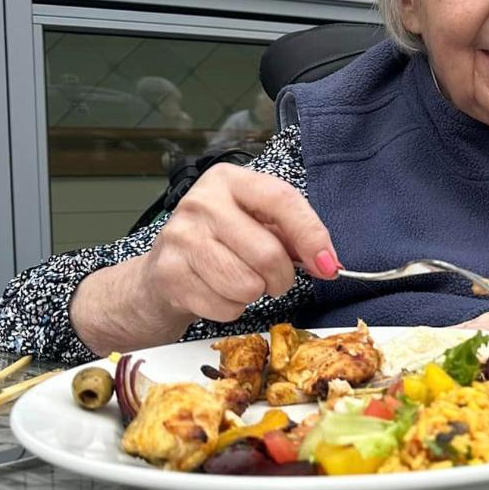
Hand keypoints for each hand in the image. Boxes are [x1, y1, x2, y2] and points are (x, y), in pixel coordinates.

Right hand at [140, 164, 336, 322]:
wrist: (160, 275)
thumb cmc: (218, 246)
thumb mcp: (255, 225)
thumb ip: (293, 236)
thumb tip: (328, 263)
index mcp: (229, 181)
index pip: (281, 200)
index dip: (311, 236)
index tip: (328, 265)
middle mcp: (202, 202)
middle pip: (267, 253)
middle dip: (281, 278)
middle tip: (274, 280)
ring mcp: (181, 237)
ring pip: (247, 285)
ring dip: (253, 294)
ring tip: (239, 282)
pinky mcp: (170, 274)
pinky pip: (225, 307)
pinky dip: (230, 309)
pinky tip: (215, 292)